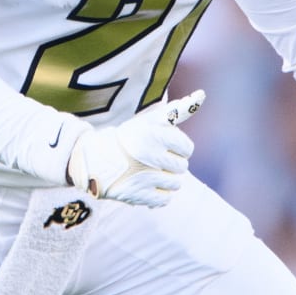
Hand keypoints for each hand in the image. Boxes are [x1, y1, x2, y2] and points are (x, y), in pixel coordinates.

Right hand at [65, 90, 204, 207]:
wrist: (94, 160)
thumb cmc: (129, 138)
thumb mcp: (150, 121)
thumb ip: (177, 111)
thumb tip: (201, 95)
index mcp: (154, 135)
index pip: (187, 148)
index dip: (177, 148)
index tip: (162, 146)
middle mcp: (150, 156)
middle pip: (182, 167)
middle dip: (170, 164)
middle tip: (152, 159)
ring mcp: (145, 178)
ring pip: (176, 184)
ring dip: (166, 180)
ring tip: (148, 172)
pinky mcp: (139, 196)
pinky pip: (165, 199)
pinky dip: (158, 194)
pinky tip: (146, 185)